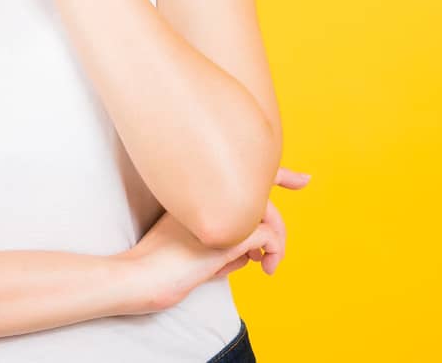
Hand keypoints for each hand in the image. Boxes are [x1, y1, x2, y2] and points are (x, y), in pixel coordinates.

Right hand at [122, 166, 311, 313]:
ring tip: (270, 265)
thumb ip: (223, 245)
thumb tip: (251, 256)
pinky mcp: (227, 234)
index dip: (266, 164)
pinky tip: (267, 268)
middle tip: (304, 180)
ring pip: (267, 213)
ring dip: (276, 240)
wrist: (137, 276)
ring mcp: (218, 212)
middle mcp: (209, 195)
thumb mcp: (195, 250)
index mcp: (197, 192)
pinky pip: (268, 236)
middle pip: (257, 184)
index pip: (238, 169)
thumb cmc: (161, 266)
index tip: (292, 164)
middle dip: (284, 176)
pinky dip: (274, 251)